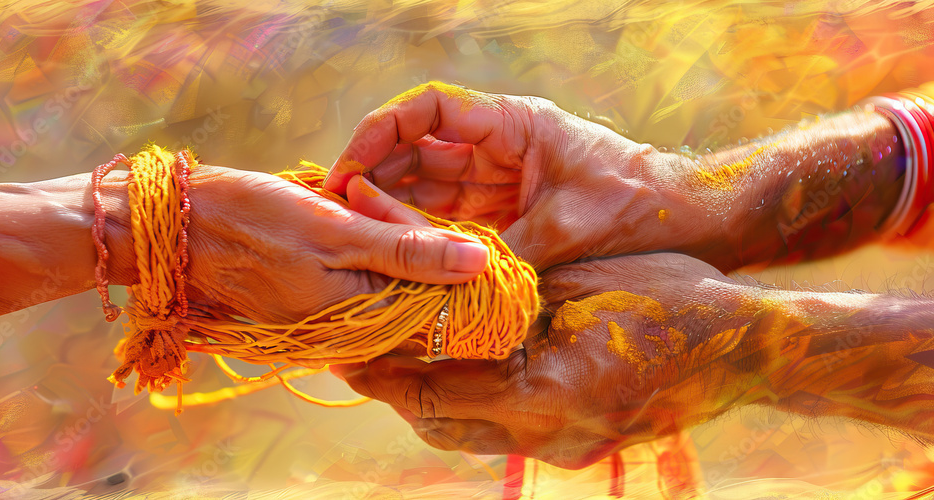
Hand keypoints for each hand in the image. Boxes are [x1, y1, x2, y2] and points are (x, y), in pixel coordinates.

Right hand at [176, 166, 488, 324]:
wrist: (180, 228)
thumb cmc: (253, 222)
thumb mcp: (336, 229)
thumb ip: (409, 250)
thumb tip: (480, 262)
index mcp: (364, 321)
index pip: (441, 302)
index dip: (447, 253)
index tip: (421, 212)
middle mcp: (354, 333)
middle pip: (419, 290)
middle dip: (408, 237)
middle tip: (359, 200)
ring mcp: (335, 321)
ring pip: (392, 278)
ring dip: (382, 234)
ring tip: (344, 204)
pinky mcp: (320, 303)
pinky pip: (363, 276)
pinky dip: (361, 242)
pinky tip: (341, 215)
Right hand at [323, 82, 694, 268]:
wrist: (680, 218)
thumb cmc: (634, 203)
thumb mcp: (568, 227)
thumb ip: (507, 252)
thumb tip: (449, 284)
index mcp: (510, 124)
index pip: (428, 110)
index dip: (380, 132)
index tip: (349, 168)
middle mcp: (495, 145)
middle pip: (416, 147)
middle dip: (373, 173)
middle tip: (338, 212)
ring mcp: (496, 177)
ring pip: (426, 182)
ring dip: (390, 203)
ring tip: (354, 235)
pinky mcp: (501, 210)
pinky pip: (448, 215)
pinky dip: (420, 230)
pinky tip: (393, 252)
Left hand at [332, 253, 755, 468]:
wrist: (744, 347)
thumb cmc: (668, 299)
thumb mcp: (578, 287)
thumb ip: (508, 303)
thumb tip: (440, 301)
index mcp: (544, 392)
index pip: (437, 387)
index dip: (385, 368)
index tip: (344, 346)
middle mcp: (547, 435)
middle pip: (441, 423)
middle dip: (394, 391)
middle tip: (353, 356)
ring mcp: (565, 448)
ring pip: (467, 434)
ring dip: (425, 401)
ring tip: (389, 364)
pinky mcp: (575, 445)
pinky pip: (501, 433)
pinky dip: (466, 405)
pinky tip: (451, 375)